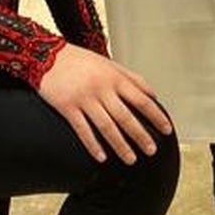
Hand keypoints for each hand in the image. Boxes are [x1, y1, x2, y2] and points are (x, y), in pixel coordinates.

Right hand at [36, 44, 174, 163]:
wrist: (48, 55)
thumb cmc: (81, 61)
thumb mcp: (110, 64)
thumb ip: (132, 78)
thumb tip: (153, 94)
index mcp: (115, 78)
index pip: (142, 99)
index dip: (156, 115)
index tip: (167, 129)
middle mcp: (102, 88)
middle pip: (126, 116)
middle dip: (141, 135)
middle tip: (152, 151)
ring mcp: (84, 98)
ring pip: (106, 126)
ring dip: (120, 145)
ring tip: (131, 159)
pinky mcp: (67, 107)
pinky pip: (82, 129)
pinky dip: (93, 144)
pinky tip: (101, 157)